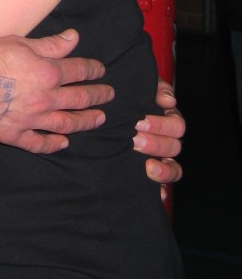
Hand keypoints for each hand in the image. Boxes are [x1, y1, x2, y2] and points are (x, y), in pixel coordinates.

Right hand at [0, 30, 112, 152]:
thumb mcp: (20, 43)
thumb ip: (50, 44)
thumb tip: (74, 38)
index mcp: (48, 73)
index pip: (79, 71)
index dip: (93, 70)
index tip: (101, 71)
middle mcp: (45, 99)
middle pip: (79, 99)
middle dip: (98, 96)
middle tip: (108, 96)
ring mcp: (31, 120)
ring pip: (66, 123)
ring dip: (85, 121)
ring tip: (98, 119)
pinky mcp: (14, 135)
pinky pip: (39, 143)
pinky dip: (54, 144)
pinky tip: (63, 143)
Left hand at [134, 79, 183, 198]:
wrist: (102, 112)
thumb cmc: (124, 97)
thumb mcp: (137, 87)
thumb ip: (155, 88)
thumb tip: (169, 100)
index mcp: (166, 119)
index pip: (177, 125)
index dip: (162, 125)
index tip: (140, 122)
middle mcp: (166, 139)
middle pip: (175, 146)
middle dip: (156, 143)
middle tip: (135, 140)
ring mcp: (161, 158)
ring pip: (174, 168)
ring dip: (162, 167)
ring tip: (146, 165)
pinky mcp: (152, 174)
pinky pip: (165, 186)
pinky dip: (162, 189)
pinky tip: (157, 191)